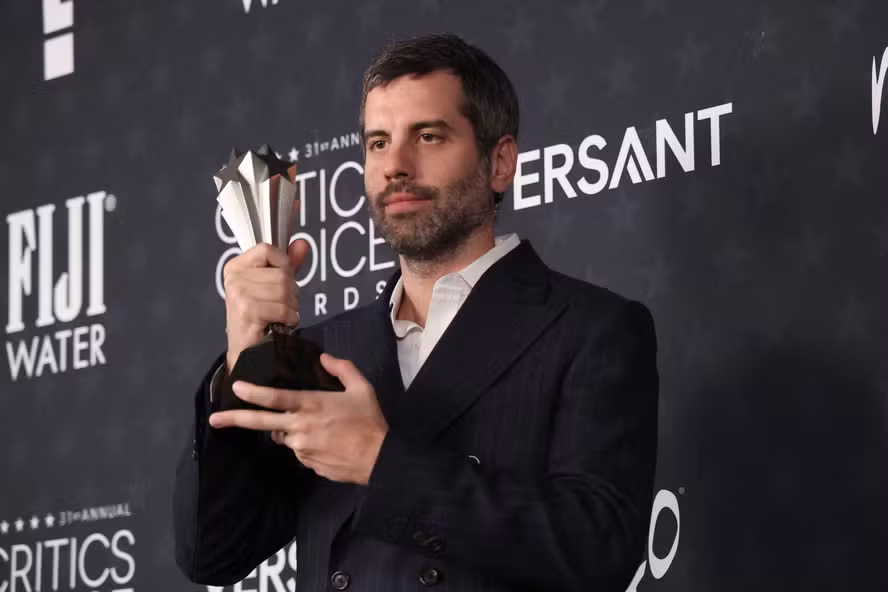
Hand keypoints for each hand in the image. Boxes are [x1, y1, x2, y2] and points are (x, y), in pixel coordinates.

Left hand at [208, 353, 388, 485]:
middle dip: (235, 419)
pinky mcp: (308, 464)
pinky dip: (306, 444)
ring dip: (290, 431)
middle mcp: (301, 427)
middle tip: (214, 419)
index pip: (276, 397)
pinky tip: (327, 442)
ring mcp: (302, 448)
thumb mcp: (362, 387)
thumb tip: (324, 357)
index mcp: (312, 405)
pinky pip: (299, 451)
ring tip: (319, 427)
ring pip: (285, 437)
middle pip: (262, 423)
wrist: (379, 458)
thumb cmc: (370, 421)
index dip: (253, 392)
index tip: (236, 387)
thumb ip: (342, 368)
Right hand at [223, 239, 308, 370]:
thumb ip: (288, 264)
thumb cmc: (261, 316)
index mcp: (237, 265)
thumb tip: (302, 244)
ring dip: (290, 306)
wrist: (248, 350)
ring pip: (284, 290)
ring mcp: (239, 293)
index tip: (281, 281)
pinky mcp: (247, 310)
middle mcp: (234, 276)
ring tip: (279, 315)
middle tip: (280, 305)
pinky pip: (283, 308)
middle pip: (281, 272)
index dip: (284, 264)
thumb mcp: (274, 285)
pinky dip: (288, 318)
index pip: (268, 249)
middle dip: (290, 292)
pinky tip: (279, 323)